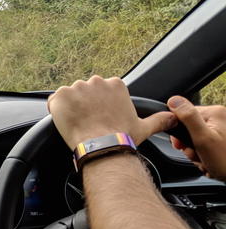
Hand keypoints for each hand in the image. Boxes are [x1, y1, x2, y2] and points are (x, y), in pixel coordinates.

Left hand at [48, 76, 176, 149]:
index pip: (100, 91)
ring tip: (78, 124)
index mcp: (115, 84)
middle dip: (84, 105)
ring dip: (70, 108)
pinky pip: (54, 102)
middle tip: (88, 122)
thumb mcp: (144, 127)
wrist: (101, 147)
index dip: (98, 105)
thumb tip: (173, 117)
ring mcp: (76, 87)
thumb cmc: (122, 138)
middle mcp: (96, 82)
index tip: (99, 117)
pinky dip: (57, 111)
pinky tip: (66, 122)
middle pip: (84, 92)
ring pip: (69, 96)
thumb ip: (159, 119)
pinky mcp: (60, 96)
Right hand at [167, 96, 225, 180]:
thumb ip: (188, 118)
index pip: (183, 115)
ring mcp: (221, 131)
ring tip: (206, 161)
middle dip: (190, 146)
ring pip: (196, 140)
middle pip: (189, 129)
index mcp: (215, 113)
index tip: (181, 145)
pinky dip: (204, 157)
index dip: (179, 132)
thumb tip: (173, 100)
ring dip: (197, 154)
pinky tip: (210, 163)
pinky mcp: (222, 141)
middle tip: (198, 155)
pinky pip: (204, 147)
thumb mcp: (203, 139)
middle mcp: (219, 119)